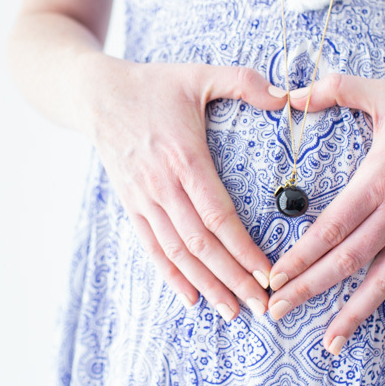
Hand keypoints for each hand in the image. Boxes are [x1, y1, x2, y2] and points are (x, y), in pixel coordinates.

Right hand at [80, 54, 289, 319]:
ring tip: (233, 311)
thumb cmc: (154, 85)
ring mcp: (143, 199)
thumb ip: (244, 82)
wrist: (97, 95)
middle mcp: (162, 186)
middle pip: (201, 244)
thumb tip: (288, 96)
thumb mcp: (200, 74)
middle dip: (233, 279)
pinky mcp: (131, 205)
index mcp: (184, 158)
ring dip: (206, 285)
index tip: (269, 273)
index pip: (218, 215)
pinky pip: (152, 247)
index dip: (244, 249)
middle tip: (263, 306)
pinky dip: (171, 275)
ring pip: (177, 253)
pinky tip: (192, 297)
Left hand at [265, 73, 384, 355]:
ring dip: (353, 315)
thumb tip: (289, 92)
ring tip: (328, 344)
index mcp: (379, 180)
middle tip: (276, 312)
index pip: (331, 228)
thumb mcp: (383, 91)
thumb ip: (334, 89)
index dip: (300, 256)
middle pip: (347, 261)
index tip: (273, 277)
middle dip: (309, 290)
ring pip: (383, 282)